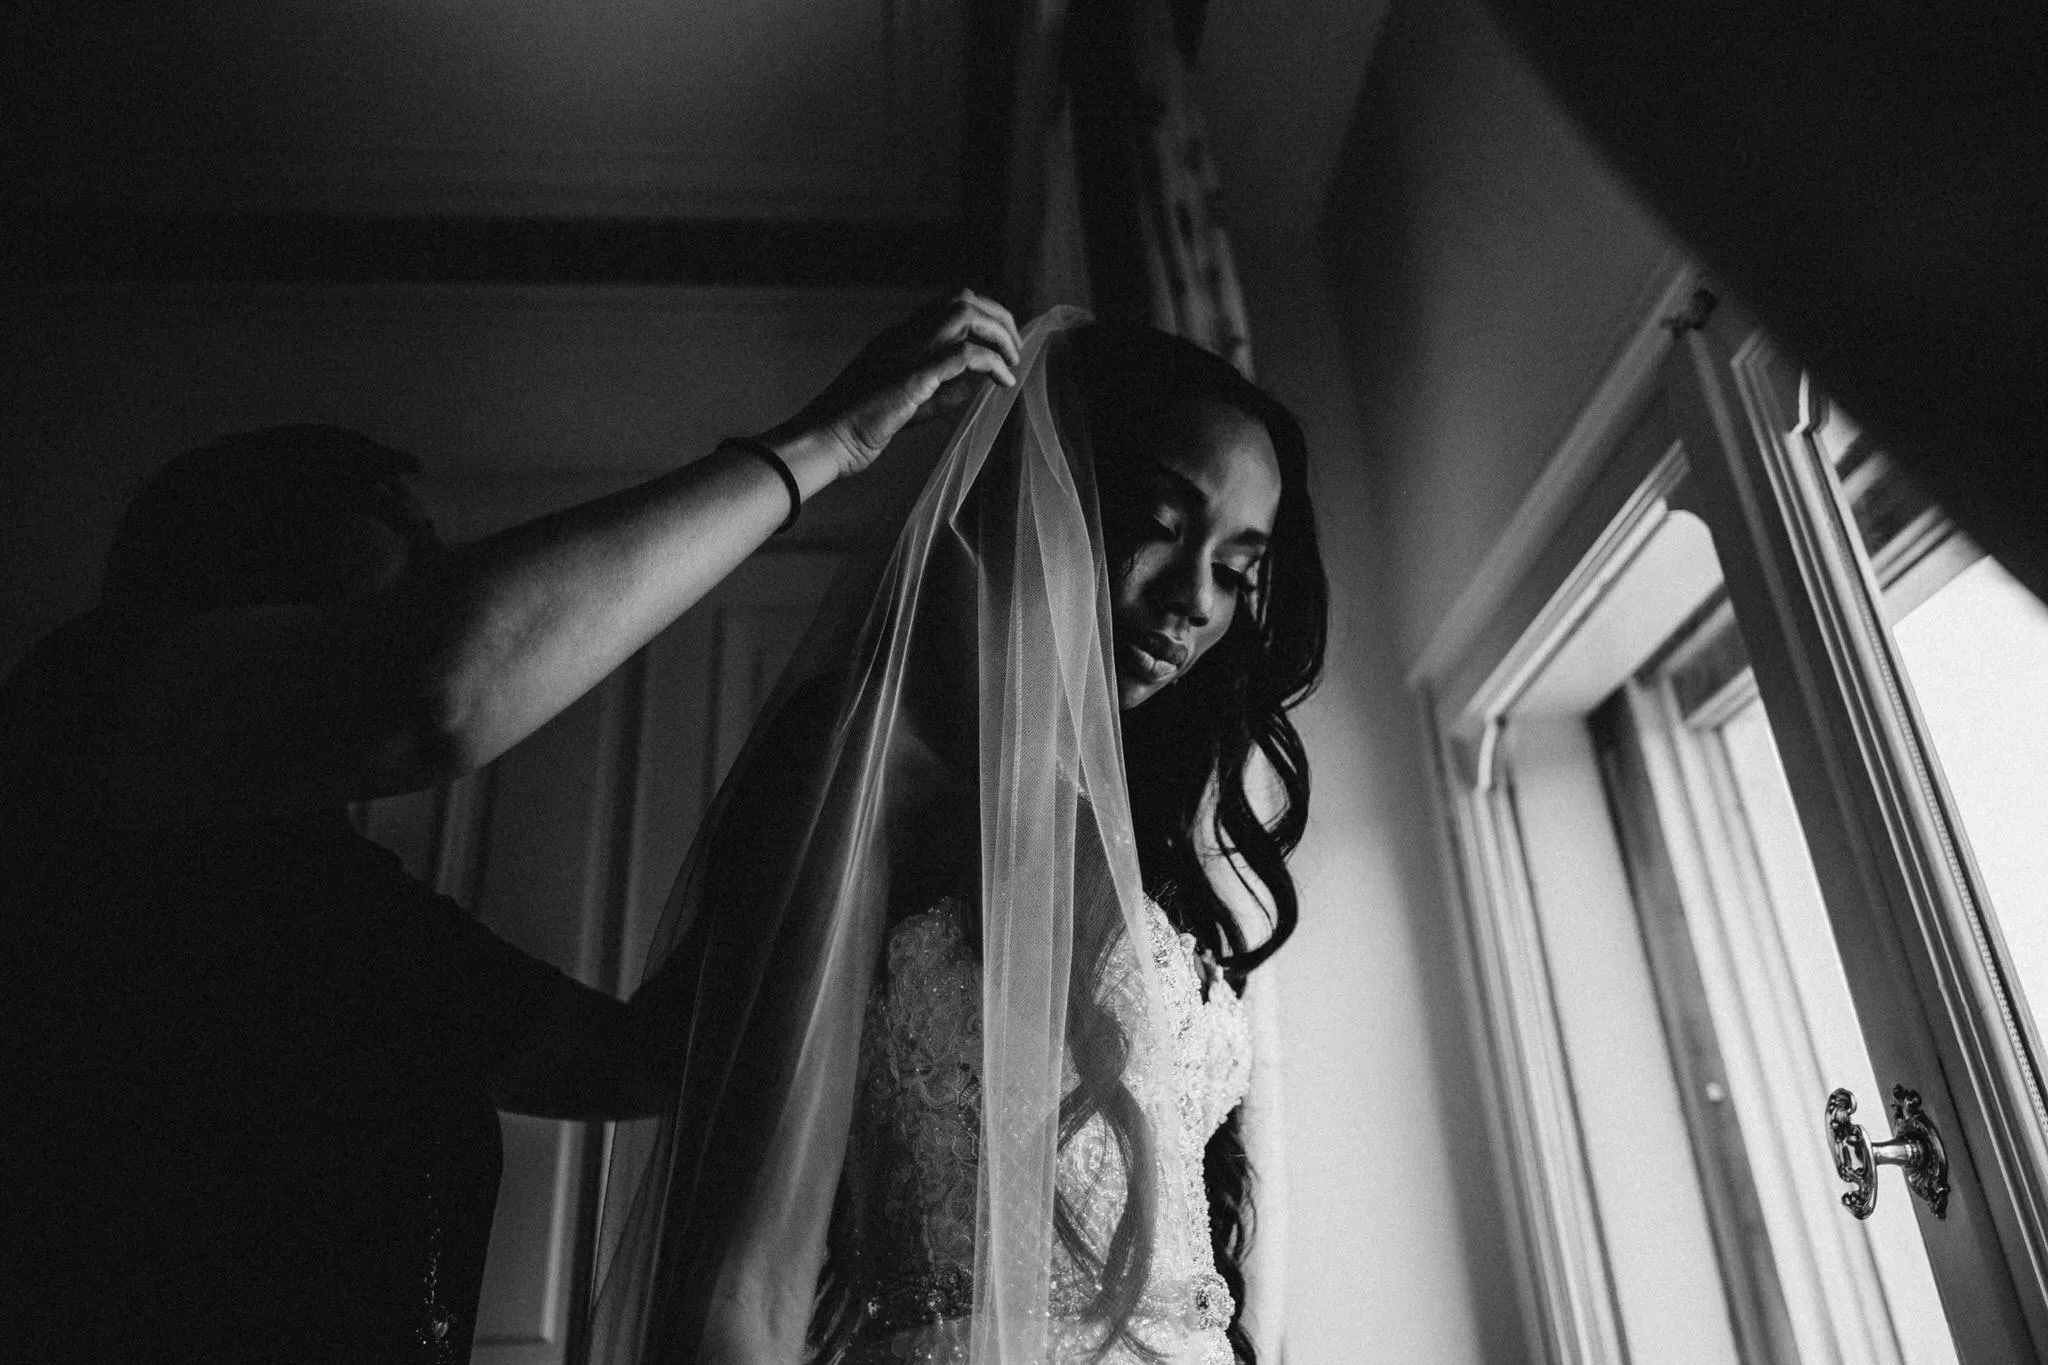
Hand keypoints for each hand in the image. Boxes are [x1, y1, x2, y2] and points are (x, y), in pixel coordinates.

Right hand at [763, 290, 1022, 482]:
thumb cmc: (858, 428)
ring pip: (965, 314)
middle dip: (999, 317)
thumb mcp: (909, 404)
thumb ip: (944, 390)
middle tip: (1014, 348)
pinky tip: (1003, 380)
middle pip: (961, 298)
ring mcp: (906, 351)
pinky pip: (964, 354)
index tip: (1000, 341)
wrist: (823, 439)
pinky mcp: (912, 376)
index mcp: (897, 337)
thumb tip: (982, 381)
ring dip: (999, 332)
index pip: (947, 304)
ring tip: (1013, 360)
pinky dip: (993, 362)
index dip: (982, 315)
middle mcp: (902, 335)